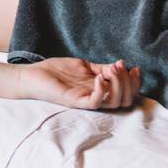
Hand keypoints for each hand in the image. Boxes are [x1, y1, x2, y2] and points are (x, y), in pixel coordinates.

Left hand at [17, 57, 139, 111]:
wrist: (33, 75)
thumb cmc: (56, 71)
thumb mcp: (84, 66)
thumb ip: (102, 67)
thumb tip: (121, 64)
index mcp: (100, 90)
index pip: (127, 94)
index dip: (135, 83)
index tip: (134, 68)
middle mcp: (96, 97)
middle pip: (125, 101)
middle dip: (129, 83)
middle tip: (121, 68)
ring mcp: (86, 100)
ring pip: (114, 103)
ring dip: (119, 84)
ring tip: (112, 70)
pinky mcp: (75, 101)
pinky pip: (94, 102)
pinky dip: (101, 90)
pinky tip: (98, 77)